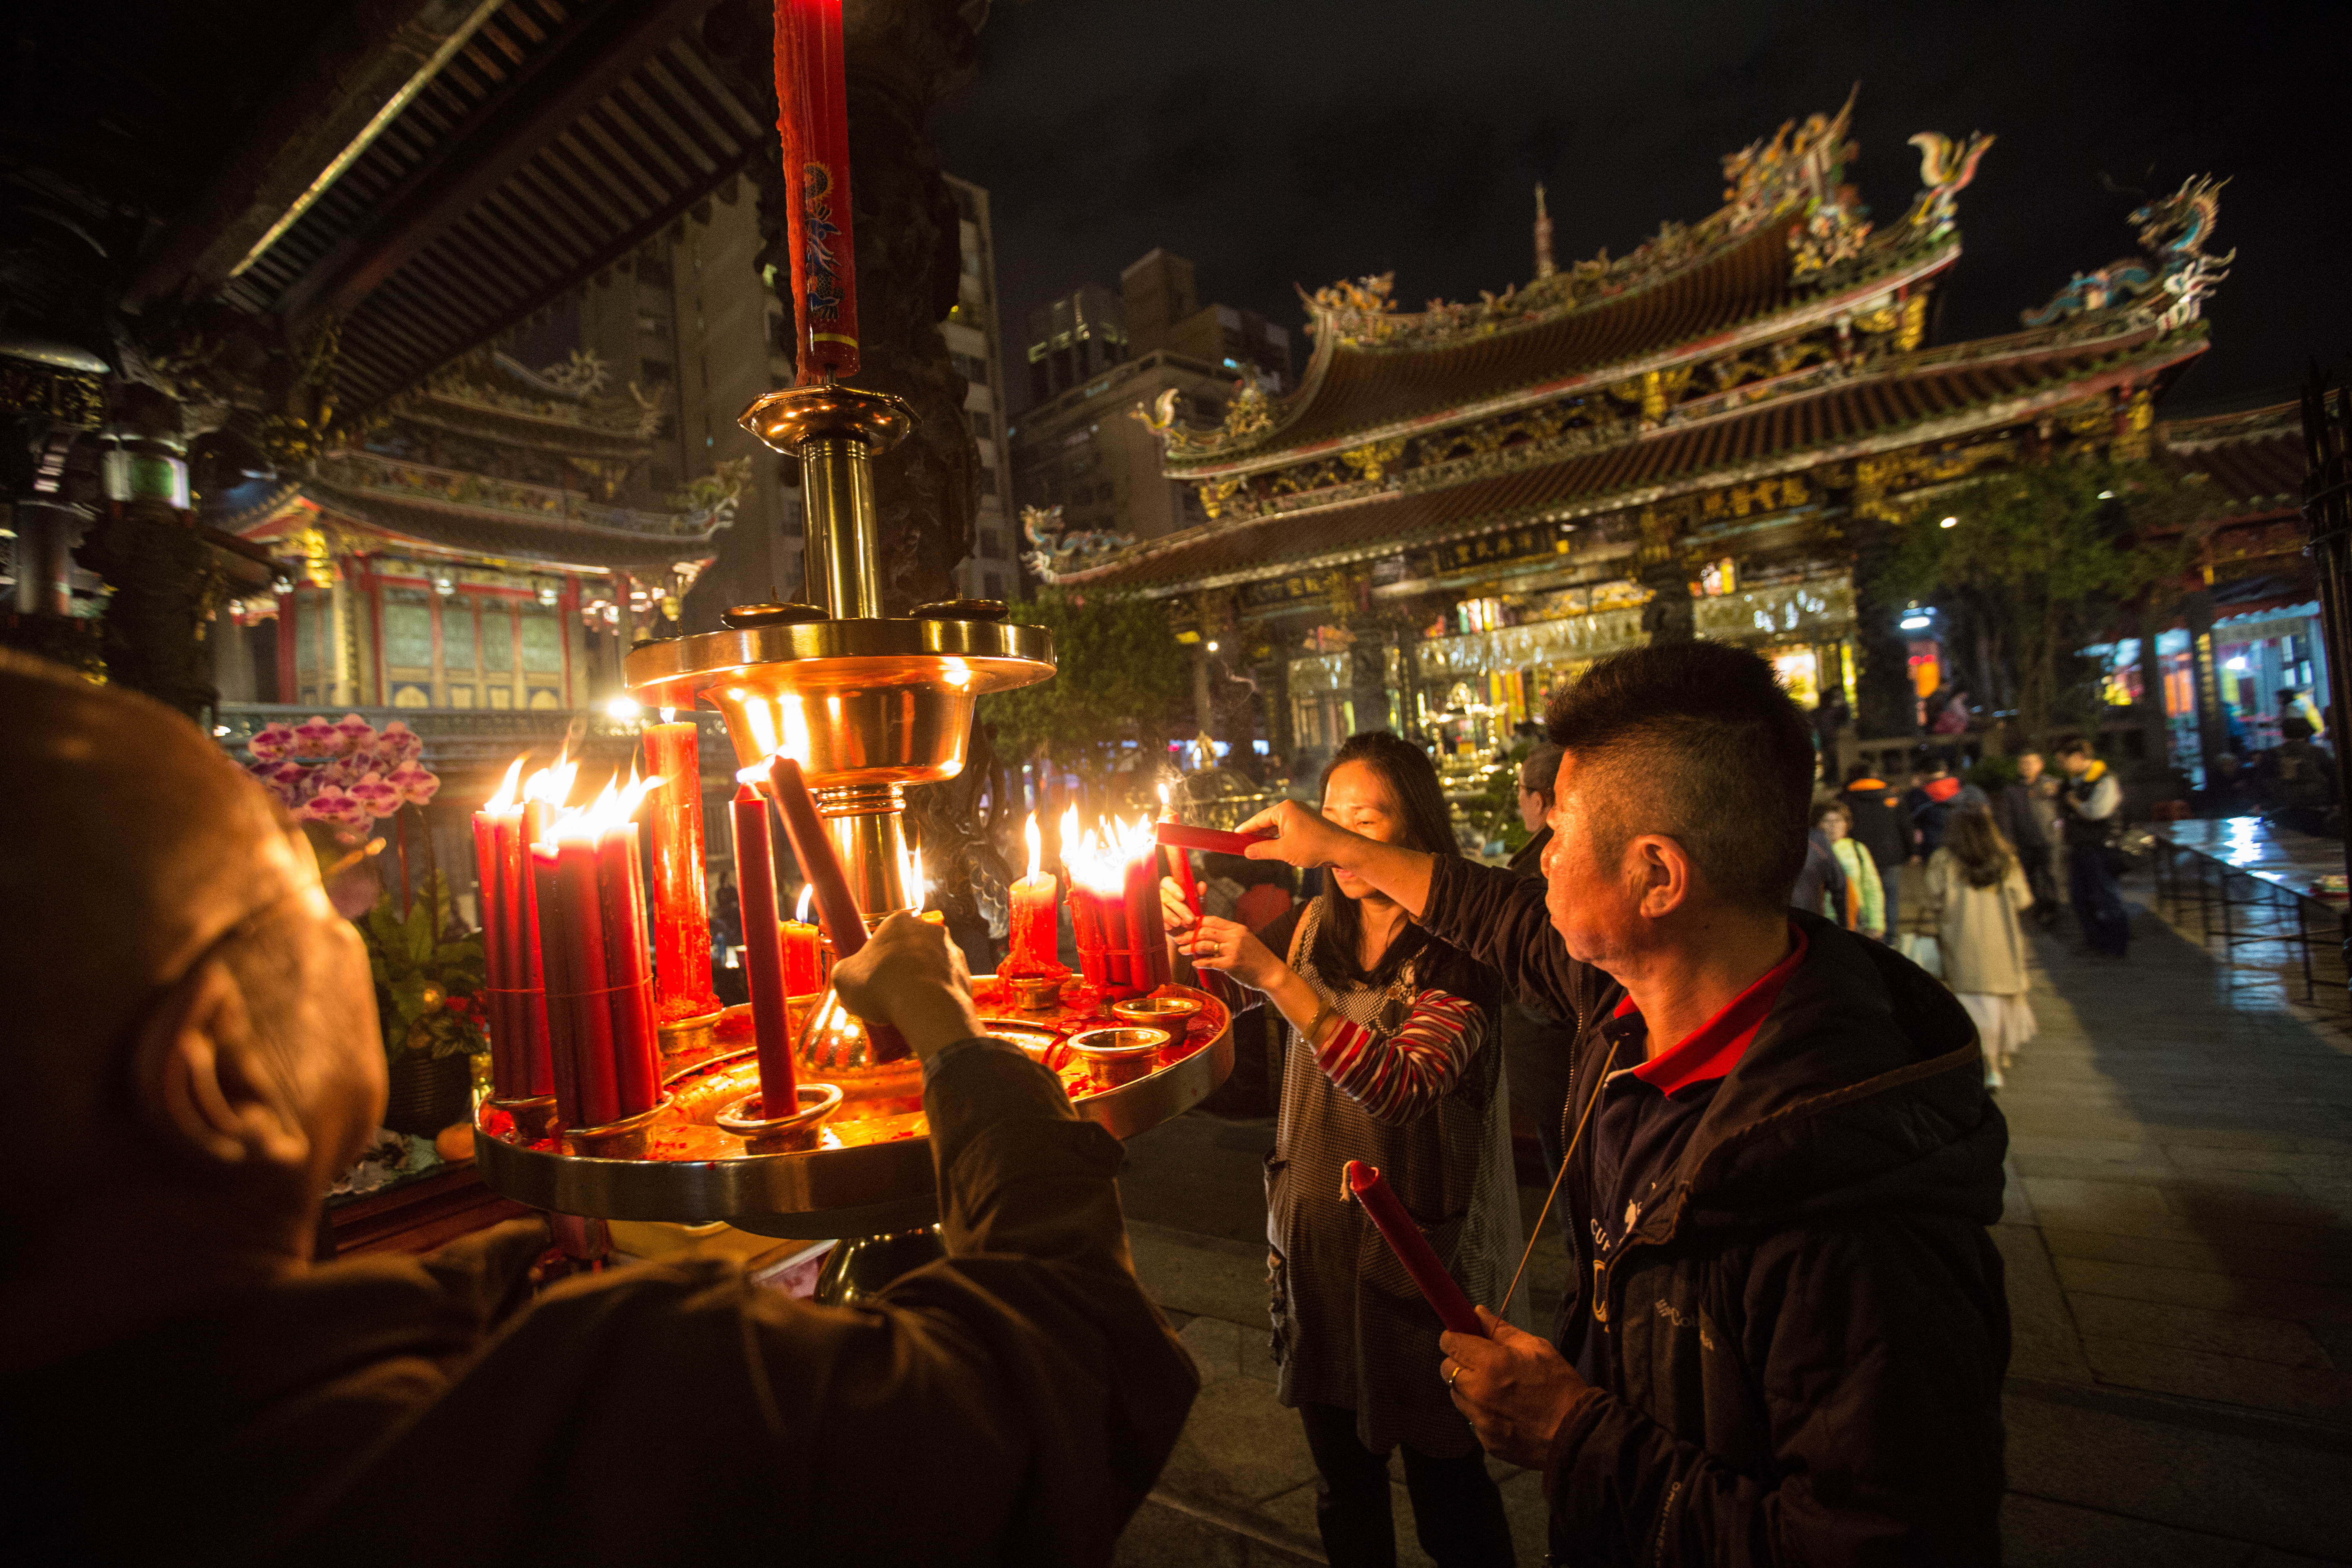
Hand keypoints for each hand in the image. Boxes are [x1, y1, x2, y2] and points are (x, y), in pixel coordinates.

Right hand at [829, 912, 984, 1060]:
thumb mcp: (844, 978)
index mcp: (899, 922)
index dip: (876, 957)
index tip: (871, 976)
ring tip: (906, 1007)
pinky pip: (946, 984)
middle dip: (900, 969)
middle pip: (910, 950)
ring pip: (930, 967)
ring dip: (920, 982)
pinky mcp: (966, 973)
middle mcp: (930, 929)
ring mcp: (952, 950)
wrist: (926, 1008)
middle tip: (886, 994)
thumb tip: (848, 978)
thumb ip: (845, 972)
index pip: (886, 934)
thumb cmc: (882, 986)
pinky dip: (937, 996)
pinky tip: (925, 1012)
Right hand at [1159, 874, 1196, 936]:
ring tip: (1179, 923)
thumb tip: (1202, 885)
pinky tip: (1170, 927)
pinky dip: (1163, 923)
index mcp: (1172, 887)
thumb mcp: (1198, 904)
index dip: (1174, 888)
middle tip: (1190, 919)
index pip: (1168, 882)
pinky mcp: (1154, 916)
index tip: (1183, 897)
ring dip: (1170, 916)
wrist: (1185, 928)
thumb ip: (1199, 895)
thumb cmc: (1192, 911)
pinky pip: (1156, 918)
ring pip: (1160, 907)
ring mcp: (1156, 905)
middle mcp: (1162, 894)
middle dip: (1178, 908)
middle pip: (1166, 896)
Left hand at [1179, 914, 1281, 989]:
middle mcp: (1234, 936)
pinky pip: (1209, 962)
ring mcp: (1233, 950)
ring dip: (1190, 948)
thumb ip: (1230, 935)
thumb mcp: (1246, 939)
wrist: (1272, 972)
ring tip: (1181, 950)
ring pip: (1205, 945)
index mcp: (1237, 928)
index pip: (1212, 920)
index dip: (1196, 922)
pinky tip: (1194, 963)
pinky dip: (1199, 962)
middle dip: (1189, 935)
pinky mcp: (1231, 964)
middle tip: (1178, 939)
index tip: (1186, 926)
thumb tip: (1209, 934)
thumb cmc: (1258, 957)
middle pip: (1205, 931)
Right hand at [1233, 798, 1364, 870]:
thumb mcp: (1283, 851)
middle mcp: (1292, 808)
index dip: (1245, 829)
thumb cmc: (1314, 847)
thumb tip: (1247, 852)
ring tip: (1257, 849)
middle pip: (1267, 820)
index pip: (1258, 818)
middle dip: (1256, 834)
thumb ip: (1263, 850)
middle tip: (1243, 844)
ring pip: (1278, 826)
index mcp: (1284, 809)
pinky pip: (1288, 829)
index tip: (1234, 835)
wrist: (1342, 848)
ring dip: (1269, 838)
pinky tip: (1276, 848)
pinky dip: (1280, 838)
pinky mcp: (1308, 823)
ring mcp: (1301, 814)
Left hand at [1439, 1306, 1592, 1469]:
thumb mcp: (1536, 1348)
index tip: (1465, 1339)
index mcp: (1489, 1363)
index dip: (1455, 1338)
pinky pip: (1472, 1418)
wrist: (1576, 1434)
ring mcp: (1479, 1419)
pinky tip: (1503, 1411)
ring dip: (1468, 1388)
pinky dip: (1481, 1412)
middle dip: (1460, 1362)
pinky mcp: (1485, 1440)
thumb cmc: (1559, 1384)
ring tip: (1495, 1389)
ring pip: (1457, 1395)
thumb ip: (1501, 1330)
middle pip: (1447, 1369)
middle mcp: (1477, 1392)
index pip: (1450, 1343)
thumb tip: (1477, 1313)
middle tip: (1481, 1364)